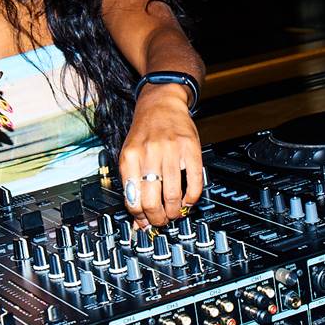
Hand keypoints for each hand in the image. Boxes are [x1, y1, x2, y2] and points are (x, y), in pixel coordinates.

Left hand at [117, 84, 202, 227]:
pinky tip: (188, 201)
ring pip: (172, 194)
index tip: (144, 221)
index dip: (139, 216)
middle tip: (161, 221)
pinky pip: (195, 182)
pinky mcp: (191, 149)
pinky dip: (192, 198)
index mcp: (130, 157)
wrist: (162, 102)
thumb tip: (138, 217)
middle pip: (152, 200)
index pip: (132, 198)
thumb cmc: (145, 131)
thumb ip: (132, 184)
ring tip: (174, 213)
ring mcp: (171, 150)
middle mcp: (149, 153)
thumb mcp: (130, 154)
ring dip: (174, 211)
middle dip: (157, 218)